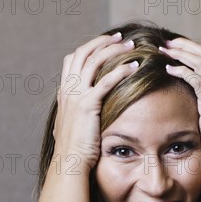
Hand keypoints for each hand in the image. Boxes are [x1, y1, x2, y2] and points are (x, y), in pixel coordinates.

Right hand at [53, 32, 138, 172]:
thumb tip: (84, 113)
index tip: (108, 43)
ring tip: (132, 46)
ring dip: (114, 50)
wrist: (69, 164)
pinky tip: (135, 66)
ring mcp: (75, 96)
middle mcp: (67, 90)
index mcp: (64, 92)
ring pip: (94, 61)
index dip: (90, 47)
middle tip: (123, 38)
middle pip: (83, 53)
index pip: (73, 59)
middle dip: (104, 42)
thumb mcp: (73, 126)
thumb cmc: (75, 150)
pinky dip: (121, 70)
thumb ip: (77, 113)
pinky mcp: (87, 106)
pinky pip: (106, 81)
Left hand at [159, 38, 200, 167]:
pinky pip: (198, 80)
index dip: (191, 46)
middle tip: (165, 42)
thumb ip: (197, 99)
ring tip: (164, 51)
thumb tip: (180, 91)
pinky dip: (183, 71)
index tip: (172, 44)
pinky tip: (169, 69)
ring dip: (181, 53)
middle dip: (185, 45)